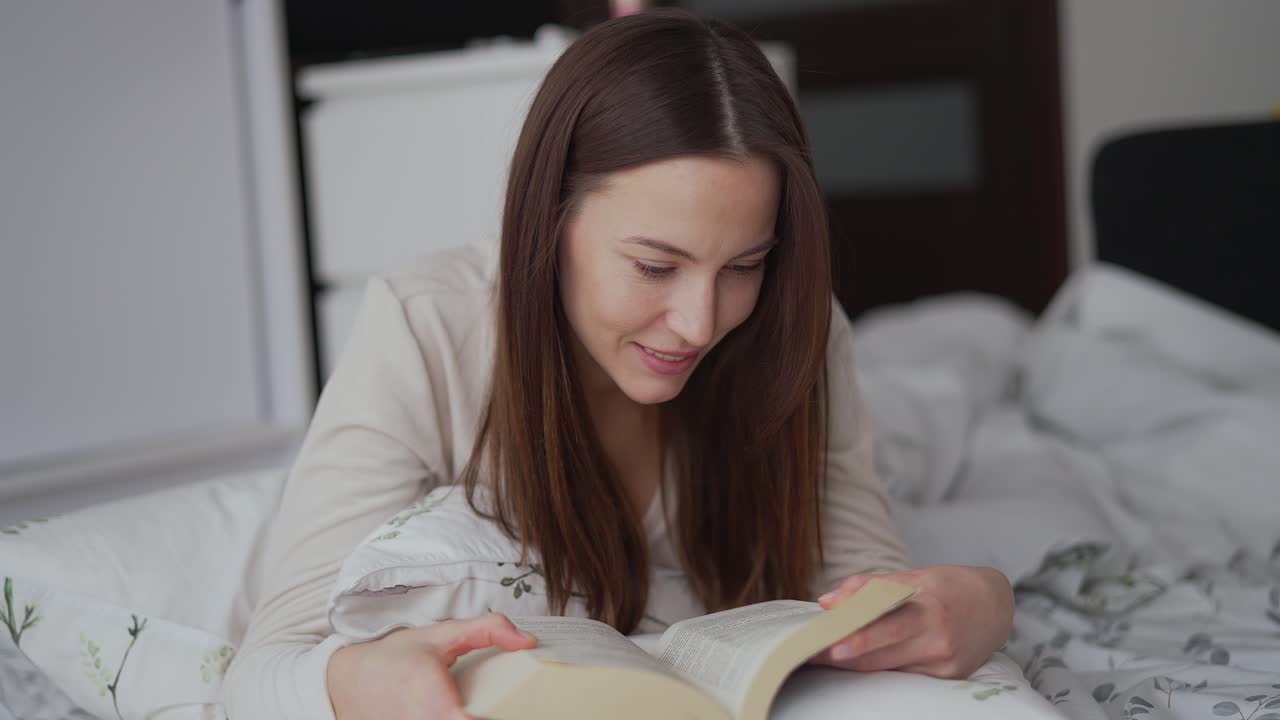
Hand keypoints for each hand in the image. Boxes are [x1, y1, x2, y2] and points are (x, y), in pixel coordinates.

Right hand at [326, 612, 538, 719]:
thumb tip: (527, 641)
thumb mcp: (442, 635)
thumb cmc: (394, 658)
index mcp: (438, 705)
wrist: (346, 681)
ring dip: (475, 716)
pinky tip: (464, 710)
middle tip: (505, 704)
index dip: (504, 715)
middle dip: (493, 714)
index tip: (518, 706)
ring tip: (486, 706)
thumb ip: (487, 630)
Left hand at [810, 565, 1012, 678]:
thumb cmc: (948, 586)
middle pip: (879, 651)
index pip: (881, 619)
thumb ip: (868, 587)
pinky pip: (904, 676)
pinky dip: (879, 670)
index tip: (822, 638)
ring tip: (823, 659)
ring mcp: (944, 660)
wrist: (995, 606)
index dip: (851, 632)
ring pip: (887, 667)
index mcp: (928, 602)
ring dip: (853, 665)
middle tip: (809, 655)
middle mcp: (937, 634)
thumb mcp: (913, 576)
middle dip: (841, 655)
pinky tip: (858, 666)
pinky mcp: (948, 677)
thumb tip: (827, 602)